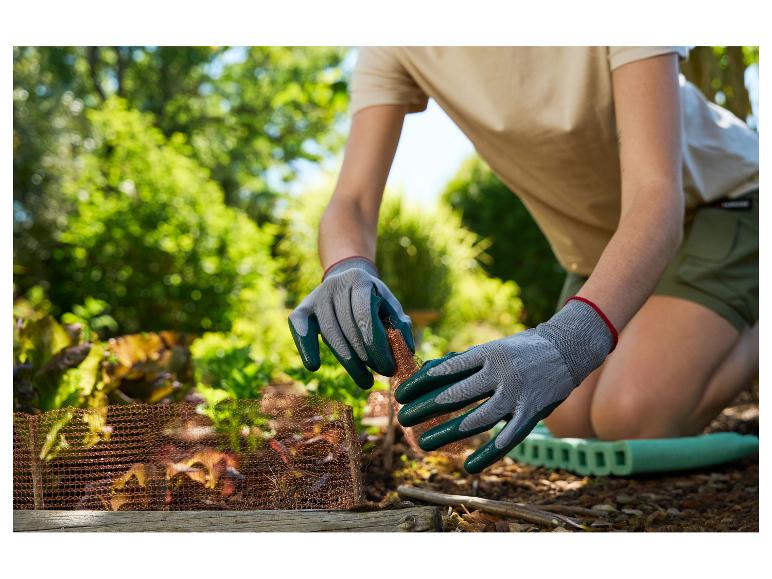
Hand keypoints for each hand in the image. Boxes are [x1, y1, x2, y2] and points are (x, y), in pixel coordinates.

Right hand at [288, 256, 413, 388]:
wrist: (347, 280)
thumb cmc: (373, 300)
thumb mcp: (389, 306)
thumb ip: (400, 325)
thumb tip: (407, 351)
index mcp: (360, 280)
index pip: (365, 315)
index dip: (377, 345)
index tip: (388, 368)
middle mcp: (336, 285)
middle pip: (348, 328)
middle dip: (365, 356)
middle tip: (380, 375)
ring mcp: (317, 296)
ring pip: (330, 334)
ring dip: (348, 361)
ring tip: (365, 381)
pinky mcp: (302, 308)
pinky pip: (300, 329)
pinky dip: (306, 347)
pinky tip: (314, 366)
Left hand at [395, 297, 616, 472]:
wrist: (567, 348)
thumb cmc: (520, 349)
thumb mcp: (491, 349)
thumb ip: (462, 362)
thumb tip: (428, 370)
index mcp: (486, 354)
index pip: (446, 370)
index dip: (420, 384)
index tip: (401, 394)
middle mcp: (500, 374)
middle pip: (456, 395)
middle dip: (426, 408)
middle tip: (403, 419)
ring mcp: (517, 395)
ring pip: (477, 419)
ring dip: (448, 433)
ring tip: (423, 443)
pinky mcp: (531, 413)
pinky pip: (507, 438)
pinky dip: (488, 454)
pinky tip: (468, 467)